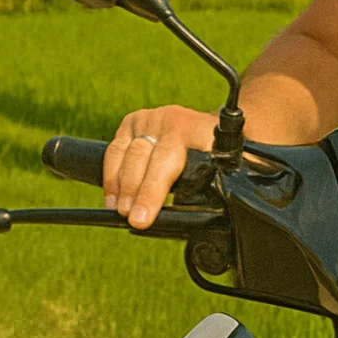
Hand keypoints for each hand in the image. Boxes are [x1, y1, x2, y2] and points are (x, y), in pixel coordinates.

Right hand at [102, 106, 217, 229]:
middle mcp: (170, 119)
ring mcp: (150, 118)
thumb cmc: (220, 153)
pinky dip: (112, 176)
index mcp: (196, 129)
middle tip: (131, 218)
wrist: (212, 127)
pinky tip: (112, 198)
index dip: (153, 190)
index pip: (168, 158)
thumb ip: (213, 182)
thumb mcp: (225, 164)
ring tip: (120, 211)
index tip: (143, 217)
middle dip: (136, 191)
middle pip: (143, 155)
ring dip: (120, 186)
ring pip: (127, 153)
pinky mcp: (133, 122)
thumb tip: (200, 212)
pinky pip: (116, 150)